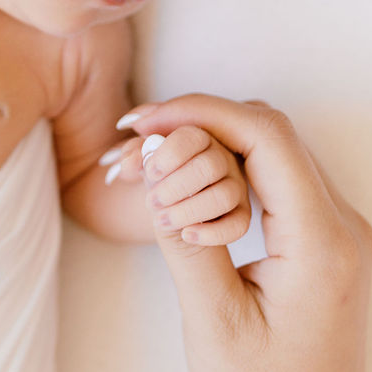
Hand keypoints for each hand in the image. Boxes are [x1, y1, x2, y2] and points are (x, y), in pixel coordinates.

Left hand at [100, 124, 251, 244]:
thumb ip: (133, 155)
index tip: (150, 171)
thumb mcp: (142, 162)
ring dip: (188, 211)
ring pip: (224, 196)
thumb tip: (131, 160)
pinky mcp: (240, 214)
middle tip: (152, 201)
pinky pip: (238, 225)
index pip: (192, 137)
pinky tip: (186, 235)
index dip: (170, 154)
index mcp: (199, 139)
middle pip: (209, 167)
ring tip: (161, 221)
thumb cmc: (159, 176)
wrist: (171, 204)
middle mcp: (222, 160)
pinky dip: (212, 233)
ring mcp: (235, 187)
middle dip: (175, 187)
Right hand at [112, 98, 371, 371]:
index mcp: (322, 243)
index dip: (196, 113)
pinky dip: (224, 176)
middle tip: (129, 151)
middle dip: (194, 127)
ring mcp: (337, 233)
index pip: (264, 136)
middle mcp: (342, 227)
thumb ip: (183, 236)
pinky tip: (180, 195)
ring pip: (269, 153)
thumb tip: (156, 161)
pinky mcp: (322, 243)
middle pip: (267, 134)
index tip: (139, 124)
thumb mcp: (213, 323)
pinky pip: (274, 183)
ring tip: (143, 172)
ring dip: (206, 150)